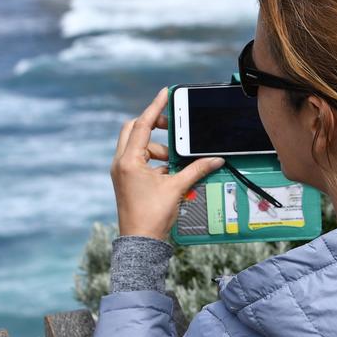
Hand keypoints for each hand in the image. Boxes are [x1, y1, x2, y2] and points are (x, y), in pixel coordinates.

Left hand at [110, 88, 224, 239]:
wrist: (140, 242)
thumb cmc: (152, 216)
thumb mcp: (176, 188)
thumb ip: (195, 169)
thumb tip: (215, 159)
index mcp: (129, 161)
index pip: (143, 125)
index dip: (155, 107)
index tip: (165, 93)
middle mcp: (121, 162)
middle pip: (134, 130)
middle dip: (153, 126)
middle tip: (172, 128)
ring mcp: (121, 171)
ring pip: (137, 146)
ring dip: (157, 148)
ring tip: (176, 161)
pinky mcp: (126, 180)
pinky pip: (139, 160)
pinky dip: (154, 161)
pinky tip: (170, 171)